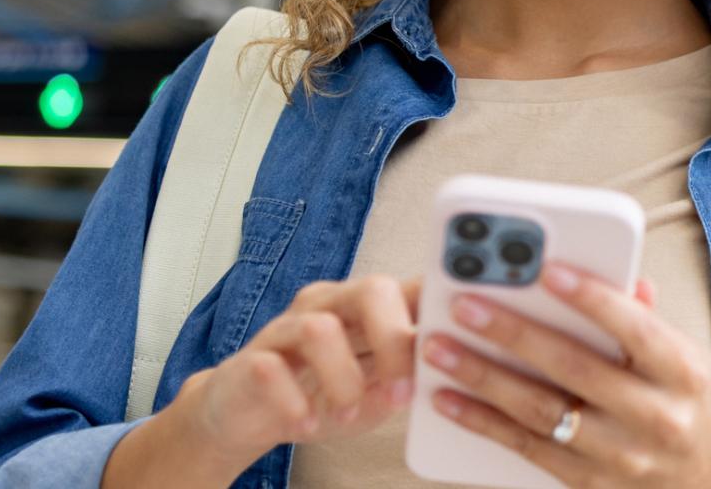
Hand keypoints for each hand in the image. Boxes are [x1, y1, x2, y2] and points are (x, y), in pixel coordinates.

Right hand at [173, 274, 421, 465]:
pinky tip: (306, 423)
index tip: (463, 328)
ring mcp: (287, 328)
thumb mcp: (376, 390)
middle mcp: (328, 305)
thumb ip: (408, 377)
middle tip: (402, 393)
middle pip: (371, 291)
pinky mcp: (250, 359)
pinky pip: (271, 369)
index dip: (439, 298)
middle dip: (394, 341)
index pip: (410, 286)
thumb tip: (445, 374)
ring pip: (320, 329)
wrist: (248, 415)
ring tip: (347, 418)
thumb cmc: (322, 397)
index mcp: (367, 308)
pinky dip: (293, 401)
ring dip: (343, 380)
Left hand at [423, 263, 710, 487]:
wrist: (702, 481)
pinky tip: (448, 399)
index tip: (547, 269)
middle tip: (466, 305)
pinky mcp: (586, 481)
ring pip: (541, 411)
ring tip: (440, 348)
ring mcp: (619, 454)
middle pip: (574, 368)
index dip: (592, 297)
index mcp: (682, 371)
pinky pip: (526, 447)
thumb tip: (617, 275)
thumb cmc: (682, 402)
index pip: (635, 328)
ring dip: (483, 377)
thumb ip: (643, 315)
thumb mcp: (681, 355)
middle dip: (514, 333)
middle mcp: (654, 415)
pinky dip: (482, 422)